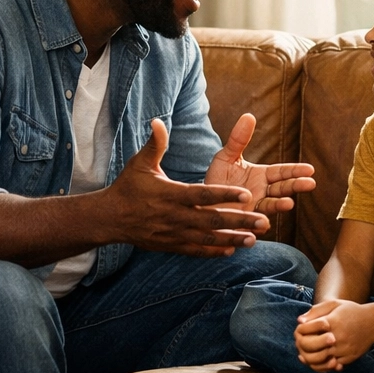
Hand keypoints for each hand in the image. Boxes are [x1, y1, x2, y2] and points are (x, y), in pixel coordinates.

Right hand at [106, 118, 267, 256]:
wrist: (110, 218)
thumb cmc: (128, 187)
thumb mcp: (140, 163)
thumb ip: (156, 144)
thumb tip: (158, 120)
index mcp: (170, 194)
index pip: (202, 194)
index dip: (225, 195)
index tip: (247, 195)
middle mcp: (174, 216)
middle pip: (211, 219)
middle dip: (238, 221)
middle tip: (263, 221)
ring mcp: (173, 233)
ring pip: (207, 238)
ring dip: (231, 239)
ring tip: (254, 239)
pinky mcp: (170, 245)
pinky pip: (195, 250)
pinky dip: (213, 251)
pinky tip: (230, 250)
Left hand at [205, 113, 315, 215]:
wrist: (202, 202)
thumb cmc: (216, 180)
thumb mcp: (225, 157)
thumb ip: (238, 140)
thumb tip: (249, 116)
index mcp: (261, 176)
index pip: (281, 172)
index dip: (295, 171)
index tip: (310, 169)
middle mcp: (262, 193)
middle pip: (282, 188)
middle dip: (296, 186)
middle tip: (310, 183)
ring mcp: (254, 208)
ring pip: (271, 206)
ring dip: (280, 205)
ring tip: (289, 203)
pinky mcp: (244, 222)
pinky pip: (253, 224)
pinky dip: (259, 224)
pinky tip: (263, 223)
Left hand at [295, 298, 373, 370]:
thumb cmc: (351, 312)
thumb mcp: (334, 304)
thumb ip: (316, 311)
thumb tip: (299, 321)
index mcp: (332, 322)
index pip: (306, 328)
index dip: (301, 329)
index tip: (302, 328)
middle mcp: (337, 336)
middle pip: (309, 345)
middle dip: (302, 343)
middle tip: (301, 342)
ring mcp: (344, 349)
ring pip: (319, 358)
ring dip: (310, 355)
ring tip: (307, 351)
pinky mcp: (349, 357)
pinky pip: (331, 365)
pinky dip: (322, 363)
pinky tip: (320, 357)